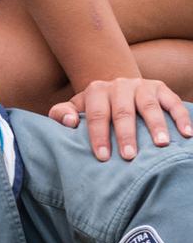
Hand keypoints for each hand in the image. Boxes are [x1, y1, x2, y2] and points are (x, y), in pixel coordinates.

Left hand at [49, 77, 192, 159]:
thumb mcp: (74, 109)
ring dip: (156, 126)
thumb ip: (61, 114)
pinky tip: (187, 134)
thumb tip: (69, 122)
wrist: (115, 89)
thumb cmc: (92, 108)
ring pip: (149, 106)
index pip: (97, 115)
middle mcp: (119, 85)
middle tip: (130, 156)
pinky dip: (181, 117)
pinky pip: (173, 102)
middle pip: (123, 111)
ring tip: (161, 145)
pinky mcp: (161, 88)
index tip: (103, 157)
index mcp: (96, 91)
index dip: (99, 136)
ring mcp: (142, 86)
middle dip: (127, 135)